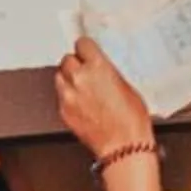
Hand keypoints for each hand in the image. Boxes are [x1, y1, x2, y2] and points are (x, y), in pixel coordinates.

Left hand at [55, 38, 153, 160]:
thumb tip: (100, 71)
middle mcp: (79, 77)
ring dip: (68, 79)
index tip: (86, 52)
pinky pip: (60, 96)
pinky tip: (80, 104)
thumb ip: (107, 73)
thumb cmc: (131, 120)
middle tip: (84, 72)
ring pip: (59, 76)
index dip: (85, 49)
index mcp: (98, 67)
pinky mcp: (63, 110)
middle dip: (75, 64)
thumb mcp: (126, 86)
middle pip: (67, 59)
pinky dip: (67, 97)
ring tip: (81, 88)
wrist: (123, 145)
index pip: (82, 44)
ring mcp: (68, 94)